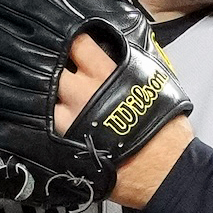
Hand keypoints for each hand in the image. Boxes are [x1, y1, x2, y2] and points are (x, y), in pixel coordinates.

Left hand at [56, 36, 192, 208]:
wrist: (165, 170)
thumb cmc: (167, 130)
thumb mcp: (156, 84)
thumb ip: (132, 66)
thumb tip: (120, 57)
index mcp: (104, 74)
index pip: (77, 44)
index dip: (73, 42)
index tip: (73, 45)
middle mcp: (81, 93)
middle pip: (53, 70)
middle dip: (55, 69)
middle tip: (62, 73)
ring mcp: (69, 121)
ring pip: (45, 102)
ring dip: (50, 100)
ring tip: (59, 103)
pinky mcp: (65, 146)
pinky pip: (49, 130)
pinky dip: (51, 125)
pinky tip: (59, 126)